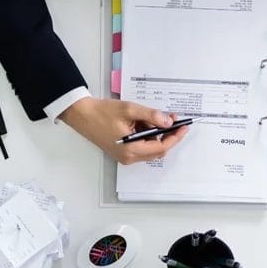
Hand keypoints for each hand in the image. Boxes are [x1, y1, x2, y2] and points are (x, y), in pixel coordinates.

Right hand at [59, 97, 188, 163]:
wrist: (82, 115)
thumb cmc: (102, 113)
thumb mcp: (130, 110)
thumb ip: (152, 116)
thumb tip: (168, 121)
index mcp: (131, 150)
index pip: (161, 147)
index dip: (175, 137)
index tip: (183, 126)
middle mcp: (128, 157)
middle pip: (157, 150)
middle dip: (168, 135)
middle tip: (173, 119)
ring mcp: (125, 156)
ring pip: (150, 149)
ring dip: (157, 135)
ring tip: (155, 117)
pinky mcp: (122, 152)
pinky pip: (141, 147)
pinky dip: (148, 136)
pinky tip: (144, 123)